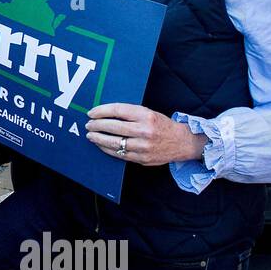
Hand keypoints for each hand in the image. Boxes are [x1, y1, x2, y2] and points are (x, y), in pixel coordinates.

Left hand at [85, 103, 206, 165]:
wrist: (182, 142)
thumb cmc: (162, 125)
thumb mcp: (149, 113)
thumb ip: (130, 113)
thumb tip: (105, 113)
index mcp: (146, 116)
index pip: (118, 111)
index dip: (102, 111)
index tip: (92, 113)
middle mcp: (145, 131)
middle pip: (114, 127)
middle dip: (97, 125)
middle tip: (89, 124)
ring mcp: (143, 146)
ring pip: (114, 143)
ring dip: (99, 139)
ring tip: (91, 135)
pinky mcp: (141, 158)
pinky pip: (119, 154)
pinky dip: (107, 149)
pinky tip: (101, 145)